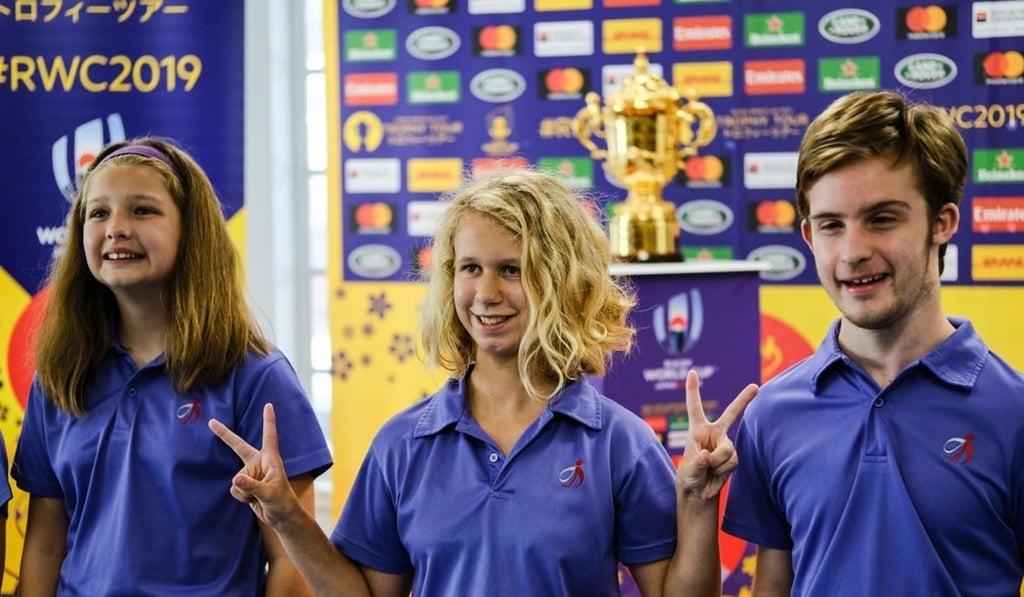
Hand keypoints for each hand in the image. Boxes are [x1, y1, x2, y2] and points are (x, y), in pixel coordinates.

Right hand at [209, 403, 299, 526]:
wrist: (281, 517)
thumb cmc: (282, 502)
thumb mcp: (269, 493)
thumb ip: (252, 486)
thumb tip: (236, 480)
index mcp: (271, 459)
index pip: (269, 436)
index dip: (268, 420)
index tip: (269, 405)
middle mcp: (259, 463)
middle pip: (238, 446)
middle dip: (225, 435)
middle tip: (211, 422)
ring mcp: (251, 473)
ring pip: (236, 479)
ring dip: (244, 491)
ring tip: (258, 496)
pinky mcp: (245, 484)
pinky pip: (234, 489)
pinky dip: (241, 496)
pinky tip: (252, 500)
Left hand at [677, 370, 757, 500]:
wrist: (699, 491)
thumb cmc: (690, 475)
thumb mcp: (690, 467)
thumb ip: (700, 460)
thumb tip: (709, 455)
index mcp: (698, 430)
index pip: (695, 406)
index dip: (693, 390)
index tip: (692, 372)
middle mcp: (714, 434)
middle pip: (731, 414)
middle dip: (743, 400)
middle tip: (755, 387)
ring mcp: (725, 445)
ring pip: (727, 449)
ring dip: (717, 462)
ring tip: (708, 469)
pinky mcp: (733, 457)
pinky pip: (732, 461)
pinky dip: (723, 469)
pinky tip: (716, 474)